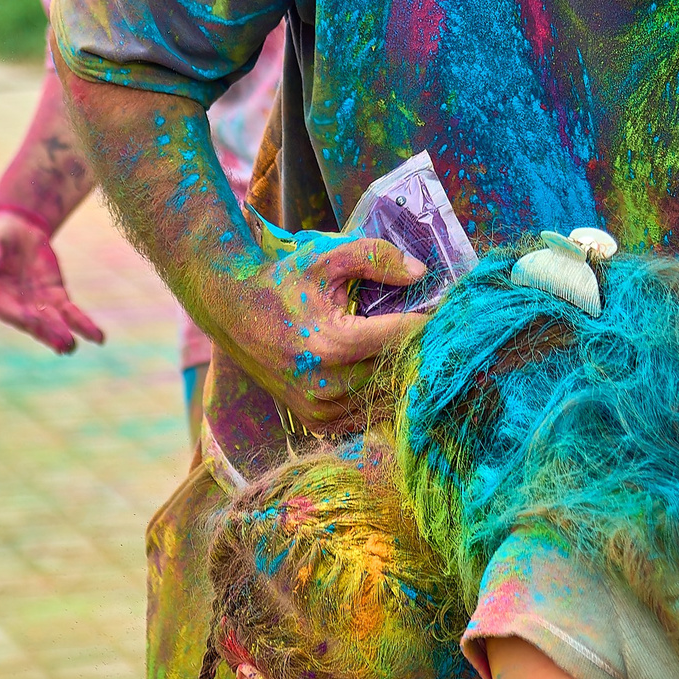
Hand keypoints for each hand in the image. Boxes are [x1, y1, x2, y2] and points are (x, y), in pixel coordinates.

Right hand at [0, 209, 105, 352]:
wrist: (15, 228)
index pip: (9, 311)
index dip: (22, 317)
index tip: (34, 322)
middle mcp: (14, 307)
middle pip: (33, 322)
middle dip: (49, 333)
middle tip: (63, 344)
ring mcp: (36, 305)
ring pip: (53, 323)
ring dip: (63, 334)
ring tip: (73, 348)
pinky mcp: (55, 297)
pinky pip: (70, 313)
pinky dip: (83, 324)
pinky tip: (97, 337)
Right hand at [196, 230, 429, 433]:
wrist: (231, 311)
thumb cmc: (281, 281)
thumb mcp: (325, 257)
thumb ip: (376, 257)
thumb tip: (421, 274)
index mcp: (336, 344)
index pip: (407, 337)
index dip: (431, 321)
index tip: (446, 309)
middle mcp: (329, 384)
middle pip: (402, 372)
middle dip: (422, 350)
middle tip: (436, 332)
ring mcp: (321, 409)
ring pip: (388, 400)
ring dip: (404, 377)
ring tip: (411, 350)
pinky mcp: (314, 421)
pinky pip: (366, 416)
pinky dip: (380, 397)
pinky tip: (383, 373)